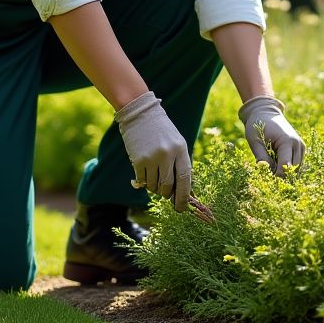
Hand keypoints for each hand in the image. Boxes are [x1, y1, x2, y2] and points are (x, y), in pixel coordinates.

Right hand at [115, 91, 191, 211]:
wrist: (140, 114)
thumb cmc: (161, 130)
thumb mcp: (176, 143)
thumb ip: (180, 164)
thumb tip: (182, 191)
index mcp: (181, 150)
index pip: (185, 179)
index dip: (184, 197)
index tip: (182, 208)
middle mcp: (167, 154)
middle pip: (168, 186)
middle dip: (167, 194)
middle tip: (165, 194)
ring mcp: (152, 158)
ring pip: (154, 186)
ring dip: (153, 187)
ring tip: (153, 176)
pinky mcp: (138, 160)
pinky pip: (142, 181)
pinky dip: (142, 181)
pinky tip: (143, 171)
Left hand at [238, 95, 304, 174]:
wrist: (265, 112)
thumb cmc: (258, 125)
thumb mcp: (255, 140)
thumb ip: (261, 156)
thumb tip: (265, 171)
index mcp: (287, 142)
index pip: (285, 167)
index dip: (276, 176)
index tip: (266, 178)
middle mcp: (298, 145)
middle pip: (293, 170)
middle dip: (281, 176)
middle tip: (267, 175)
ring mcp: (301, 147)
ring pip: (296, 169)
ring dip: (284, 172)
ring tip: (271, 168)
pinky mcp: (300, 149)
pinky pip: (296, 165)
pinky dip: (287, 168)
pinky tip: (276, 165)